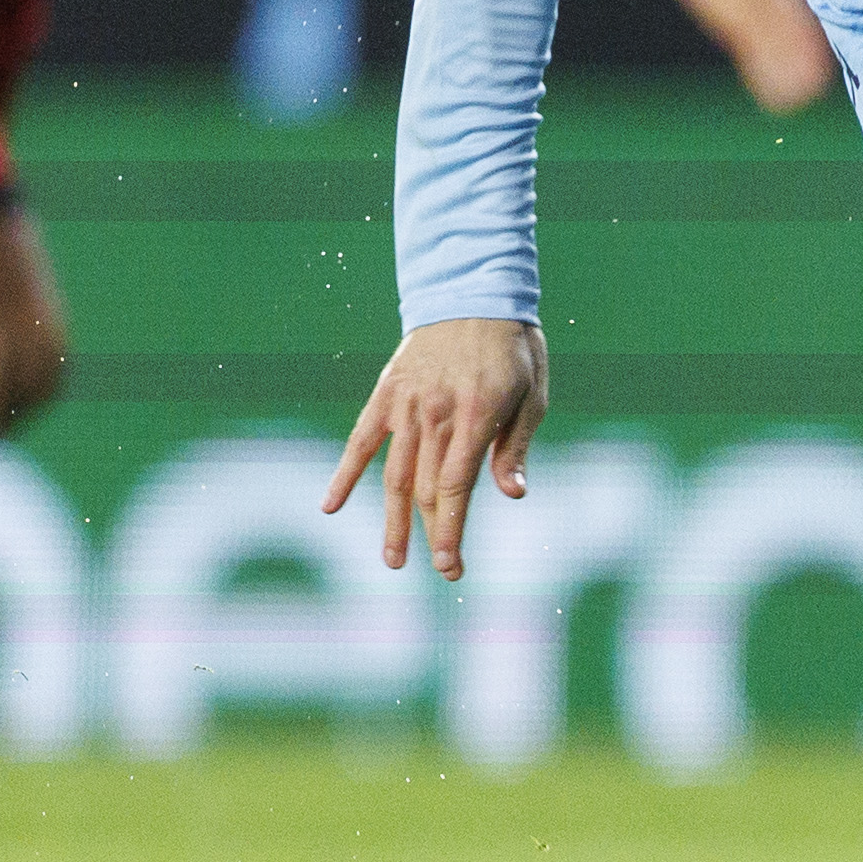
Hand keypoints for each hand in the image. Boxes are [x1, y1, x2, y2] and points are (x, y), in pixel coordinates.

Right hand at [322, 317, 547, 578]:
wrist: (474, 291)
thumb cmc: (513, 348)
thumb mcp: (533, 394)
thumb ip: (515, 447)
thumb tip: (513, 495)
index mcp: (474, 417)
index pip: (455, 488)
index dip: (449, 530)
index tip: (450, 566)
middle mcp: (435, 416)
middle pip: (424, 489)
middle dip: (432, 535)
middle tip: (442, 571)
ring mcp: (406, 405)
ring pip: (393, 474)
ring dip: (391, 520)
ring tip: (393, 560)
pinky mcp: (387, 394)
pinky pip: (361, 439)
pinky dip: (344, 473)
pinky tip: (329, 506)